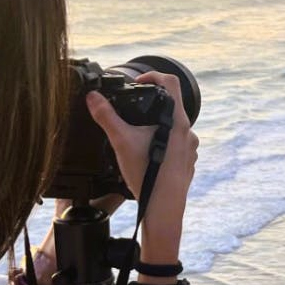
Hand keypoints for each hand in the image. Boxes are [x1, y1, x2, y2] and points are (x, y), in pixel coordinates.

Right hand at [85, 72, 197, 267]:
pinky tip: (148, 155)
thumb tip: (93, 97)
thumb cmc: (146, 174)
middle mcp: (188, 131)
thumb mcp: (121, 141)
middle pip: (172, 105)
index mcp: (176, 120)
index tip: (139, 82)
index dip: (153, 75)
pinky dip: (163, 144)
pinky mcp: (189, 161)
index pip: (170, 82)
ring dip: (157, 126)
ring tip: (138, 137)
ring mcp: (191, 148)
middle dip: (151, 106)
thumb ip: (106, 116)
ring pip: (174, 127)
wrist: (163, 208)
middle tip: (133, 112)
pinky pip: (177, 145)